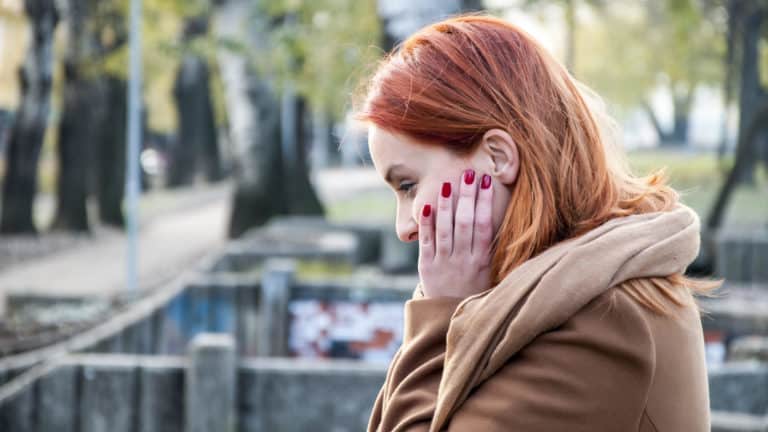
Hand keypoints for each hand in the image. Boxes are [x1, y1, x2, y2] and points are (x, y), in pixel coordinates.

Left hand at [418, 169, 493, 298]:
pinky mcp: (426, 266)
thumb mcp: (488, 272)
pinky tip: (427, 206)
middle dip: (467, 196)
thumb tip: (496, 217)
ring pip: (445, 229)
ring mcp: (444, 262)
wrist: (448, 317)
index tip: (486, 182)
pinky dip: (426, 223)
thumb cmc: (472, 290)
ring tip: (448, 183)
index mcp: (481, 260)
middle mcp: (463, 260)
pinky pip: (426, 241)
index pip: (484, 225)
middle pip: (466, 222)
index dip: (485, 202)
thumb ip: (489, 248)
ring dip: (446, 204)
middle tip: (468, 173)